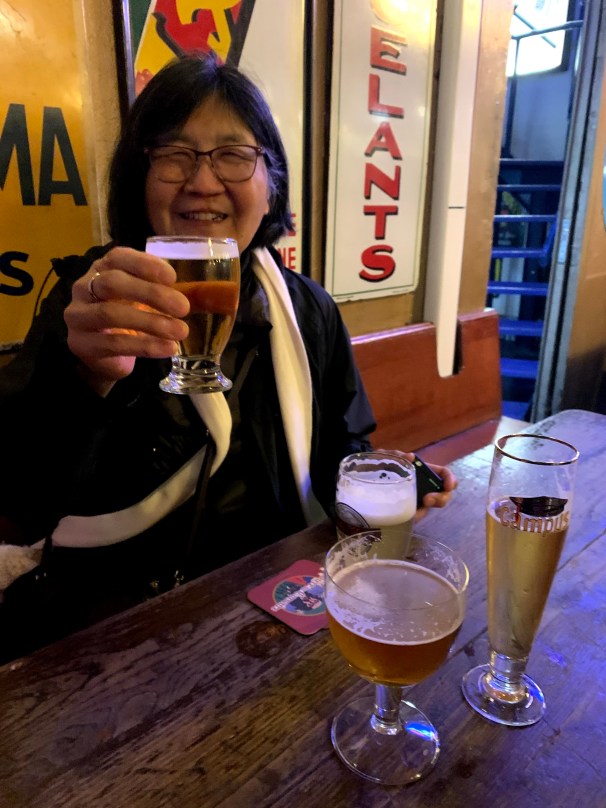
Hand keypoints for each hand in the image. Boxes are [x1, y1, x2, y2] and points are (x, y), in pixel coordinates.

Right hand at [64, 246, 189, 394]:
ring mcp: (79, 316)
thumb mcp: (144, 300)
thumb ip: (164, 292)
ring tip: (180, 331)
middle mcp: (84, 287)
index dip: (145, 264)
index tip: (173, 277)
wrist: (103, 356)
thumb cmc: (128, 319)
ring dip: (151, 323)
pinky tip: (167, 349)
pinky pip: (113, 343)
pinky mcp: (81, 344)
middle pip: (113, 283)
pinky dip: (145, 346)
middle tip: (184, 308)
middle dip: (151, 293)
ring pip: (111, 314)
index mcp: (102, 269)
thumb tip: (204, 295)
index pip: (118, 257)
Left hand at [375, 449, 457, 520]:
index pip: (444, 474)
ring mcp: (417, 499)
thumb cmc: (380, 465)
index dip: (450, 480)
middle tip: (428, 499)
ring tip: (417, 510)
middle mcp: (424, 486)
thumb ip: (397, 455)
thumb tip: (410, 457)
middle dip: (441, 499)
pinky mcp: (407, 510)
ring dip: (427, 509)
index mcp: (424, 472)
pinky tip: (407, 515)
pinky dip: (414, 517)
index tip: (448, 486)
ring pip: (431, 508)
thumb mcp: (388, 457)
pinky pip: (416, 516)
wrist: (364, 476)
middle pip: (444, 494)